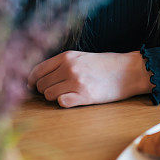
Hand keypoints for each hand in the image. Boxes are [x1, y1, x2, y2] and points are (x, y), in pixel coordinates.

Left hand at [27, 50, 152, 107]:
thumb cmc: (105, 64)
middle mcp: (69, 68)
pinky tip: (72, 99)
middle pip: (41, 84)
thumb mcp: (81, 57)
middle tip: (54, 90)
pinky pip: (61, 103)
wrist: (128, 71)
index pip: (37, 70)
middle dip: (43, 90)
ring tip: (66, 94)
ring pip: (48, 95)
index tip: (31, 86)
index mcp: (67, 56)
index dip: (31, 80)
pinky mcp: (84, 96)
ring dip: (54, 97)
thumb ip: (62, 64)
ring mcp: (76, 82)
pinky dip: (63, 102)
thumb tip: (39, 76)